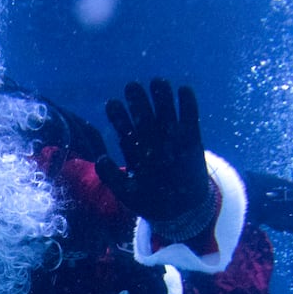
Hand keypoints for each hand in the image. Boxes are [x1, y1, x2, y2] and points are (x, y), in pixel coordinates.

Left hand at [95, 79, 214, 237]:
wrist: (181, 211)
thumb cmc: (150, 201)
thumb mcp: (127, 193)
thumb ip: (112, 178)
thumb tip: (100, 158)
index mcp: (135, 149)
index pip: (125, 129)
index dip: (118, 116)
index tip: (111, 103)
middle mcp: (152, 140)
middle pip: (144, 116)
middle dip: (138, 101)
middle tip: (131, 86)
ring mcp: (172, 138)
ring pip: (166, 113)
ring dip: (162, 97)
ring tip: (157, 82)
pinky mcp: (191, 139)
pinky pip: (190, 118)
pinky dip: (188, 105)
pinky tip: (184, 90)